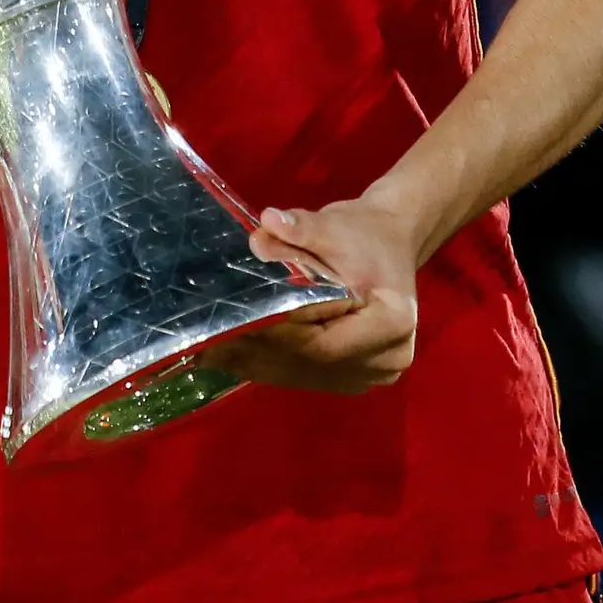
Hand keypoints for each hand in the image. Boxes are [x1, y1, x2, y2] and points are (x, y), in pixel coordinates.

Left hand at [228, 192, 422, 393]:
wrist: (391, 243)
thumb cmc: (365, 235)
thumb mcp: (335, 226)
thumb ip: (300, 230)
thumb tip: (262, 231)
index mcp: (392, 323)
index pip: (324, 343)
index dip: (278, 336)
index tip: (235, 323)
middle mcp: (388, 358)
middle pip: (312, 364)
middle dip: (259, 352)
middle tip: (210, 343)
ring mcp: (373, 373)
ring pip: (306, 374)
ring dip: (259, 364)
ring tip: (212, 353)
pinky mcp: (355, 376)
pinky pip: (308, 374)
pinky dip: (272, 366)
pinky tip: (235, 358)